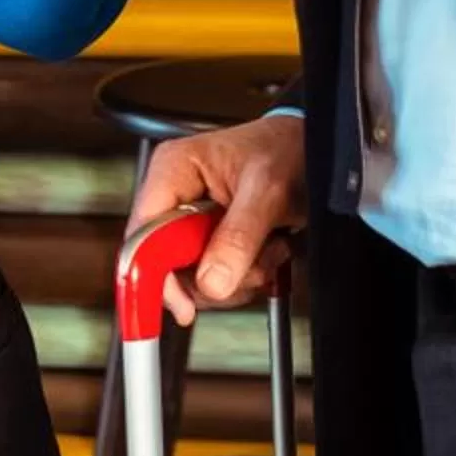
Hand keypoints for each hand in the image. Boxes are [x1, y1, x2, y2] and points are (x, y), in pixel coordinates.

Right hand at [125, 114, 305, 325]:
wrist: (311, 150)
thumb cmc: (287, 149)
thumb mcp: (268, 190)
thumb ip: (240, 236)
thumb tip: (211, 281)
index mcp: (173, 169)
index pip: (144, 234)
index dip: (156, 275)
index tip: (183, 306)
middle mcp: (174, 195)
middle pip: (168, 264)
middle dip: (215, 275)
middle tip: (253, 264)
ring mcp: (191, 219)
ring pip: (194, 278)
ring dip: (239, 277)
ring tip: (268, 248)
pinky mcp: (209, 239)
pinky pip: (213, 278)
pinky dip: (245, 276)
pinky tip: (267, 251)